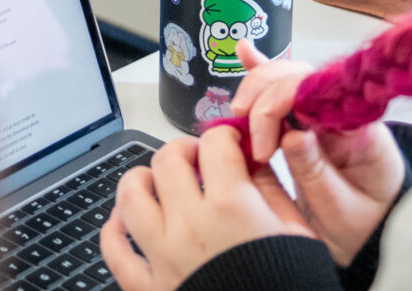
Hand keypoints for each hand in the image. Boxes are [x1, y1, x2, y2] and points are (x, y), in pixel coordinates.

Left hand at [100, 124, 312, 290]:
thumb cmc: (289, 286)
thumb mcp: (298, 235)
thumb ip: (273, 190)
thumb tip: (255, 158)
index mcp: (232, 207)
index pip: (215, 144)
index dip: (223, 135)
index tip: (228, 142)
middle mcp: (191, 226)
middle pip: (167, 161)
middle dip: (182, 149)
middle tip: (195, 157)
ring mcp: (163, 256)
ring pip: (131, 196)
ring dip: (141, 179)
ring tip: (156, 181)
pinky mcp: (147, 287)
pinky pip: (115, 250)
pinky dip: (113, 230)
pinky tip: (125, 222)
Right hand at [226, 39, 404, 265]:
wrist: (374, 237)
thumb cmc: (364, 225)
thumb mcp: (343, 212)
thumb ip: (319, 175)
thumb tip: (293, 136)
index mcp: (361, 131)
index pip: (320, 95)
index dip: (282, 105)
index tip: (263, 142)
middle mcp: (343, 113)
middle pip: (301, 79)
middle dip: (264, 95)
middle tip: (242, 126)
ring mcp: (326, 113)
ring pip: (288, 80)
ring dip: (257, 89)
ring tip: (237, 113)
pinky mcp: (310, 120)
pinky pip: (286, 90)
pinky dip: (264, 73)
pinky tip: (245, 52)